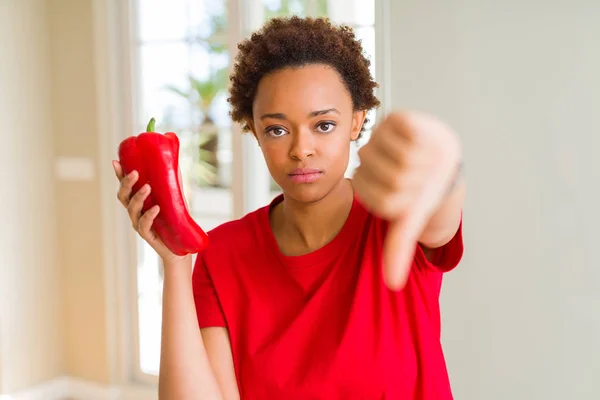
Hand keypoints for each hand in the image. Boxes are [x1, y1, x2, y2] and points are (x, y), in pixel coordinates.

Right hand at [112, 160, 188, 264]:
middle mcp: (135, 212)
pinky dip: (149, 215)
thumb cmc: (176, 219)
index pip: (126, 186)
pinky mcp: (147, 235)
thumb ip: (172, 182)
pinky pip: (144, 224)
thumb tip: (172, 162)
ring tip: (148, 187)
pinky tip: (156, 208)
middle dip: (126, 183)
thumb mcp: (174, 197)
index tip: (116, 162)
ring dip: (139, 197)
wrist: (181, 245)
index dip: (119, 175)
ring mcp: (139, 223)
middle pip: (123, 196)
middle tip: (135, 173)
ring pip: (132, 209)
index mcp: (139, 201)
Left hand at [352, 111, 460, 289]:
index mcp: (367, 183)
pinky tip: (423, 142)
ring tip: (424, 160)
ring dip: (424, 164)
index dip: (408, 202)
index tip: (414, 196)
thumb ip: (399, 246)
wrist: (441, 158)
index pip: (386, 204)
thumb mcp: (411, 220)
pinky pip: (410, 135)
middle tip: (423, 177)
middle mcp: (368, 158)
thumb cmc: (424, 192)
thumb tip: (392, 284)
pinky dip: (424, 141)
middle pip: (397, 182)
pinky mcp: (396, 117)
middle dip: (419, 183)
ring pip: (405, 161)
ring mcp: (380, 137)